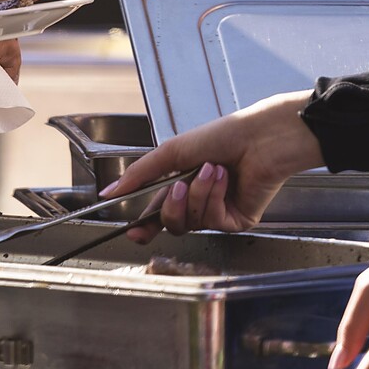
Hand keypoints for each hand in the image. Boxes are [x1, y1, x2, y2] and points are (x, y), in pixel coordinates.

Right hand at [101, 91, 321, 237]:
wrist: (259, 139)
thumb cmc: (221, 137)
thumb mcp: (171, 152)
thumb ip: (139, 175)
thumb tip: (109, 192)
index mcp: (180, 185)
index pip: (156, 213)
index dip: (144, 226)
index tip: (133, 231)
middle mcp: (197, 201)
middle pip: (171, 223)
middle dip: (171, 205)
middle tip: (177, 186)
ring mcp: (217, 212)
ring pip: (191, 222)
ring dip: (198, 194)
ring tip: (211, 170)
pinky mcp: (236, 221)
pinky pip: (213, 221)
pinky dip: (214, 198)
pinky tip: (225, 181)